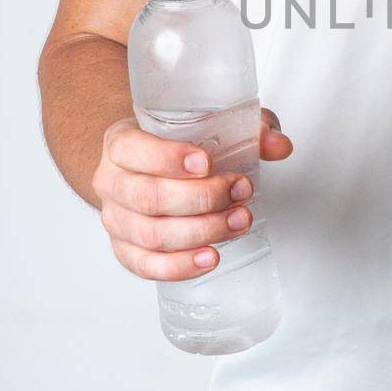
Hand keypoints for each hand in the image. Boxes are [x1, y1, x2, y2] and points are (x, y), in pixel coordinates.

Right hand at [92, 108, 292, 280]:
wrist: (143, 169)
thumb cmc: (175, 145)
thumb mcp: (207, 125)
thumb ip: (247, 128)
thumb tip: (279, 146)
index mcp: (121, 143)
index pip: (131, 150)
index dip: (168, 158)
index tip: (206, 163)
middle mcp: (112, 182)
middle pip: (148, 197)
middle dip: (201, 198)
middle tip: (240, 192)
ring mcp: (116, 220)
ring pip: (151, 234)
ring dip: (201, 232)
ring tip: (238, 222)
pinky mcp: (126, 250)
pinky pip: (147, 266)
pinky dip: (180, 266)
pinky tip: (210, 257)